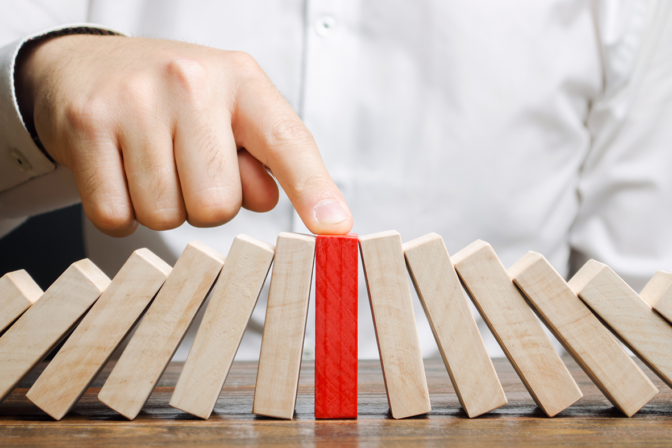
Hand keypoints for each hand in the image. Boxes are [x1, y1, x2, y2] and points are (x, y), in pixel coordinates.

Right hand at [16, 35, 352, 236]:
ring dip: (163, 207)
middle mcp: (191, 82)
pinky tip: (119, 173)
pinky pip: (117, 217)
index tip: (335, 228)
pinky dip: (122, 213)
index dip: (313, 190)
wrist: (89, 65)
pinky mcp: (87, 126)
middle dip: (204, 204)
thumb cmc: (175, 99)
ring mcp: (135, 102)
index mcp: (242, 80)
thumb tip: (268, 200)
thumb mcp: (232, 113)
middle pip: (218, 206)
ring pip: (167, 216)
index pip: (287, 143)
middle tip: (187, 168)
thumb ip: (263, 160)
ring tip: (152, 165)